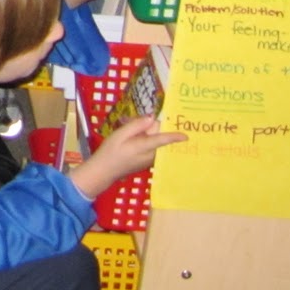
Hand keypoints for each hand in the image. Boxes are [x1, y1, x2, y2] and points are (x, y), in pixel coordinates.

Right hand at [69, 115, 185, 200]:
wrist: (103, 171)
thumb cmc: (109, 152)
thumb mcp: (119, 134)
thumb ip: (136, 125)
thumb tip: (152, 118)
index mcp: (144, 147)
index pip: (162, 140)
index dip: (174, 137)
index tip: (186, 136)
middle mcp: (150, 155)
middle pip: (157, 135)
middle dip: (147, 126)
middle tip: (128, 121)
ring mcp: (149, 159)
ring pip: (153, 139)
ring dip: (143, 131)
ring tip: (125, 127)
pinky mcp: (146, 161)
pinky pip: (150, 145)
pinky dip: (141, 138)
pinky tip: (127, 136)